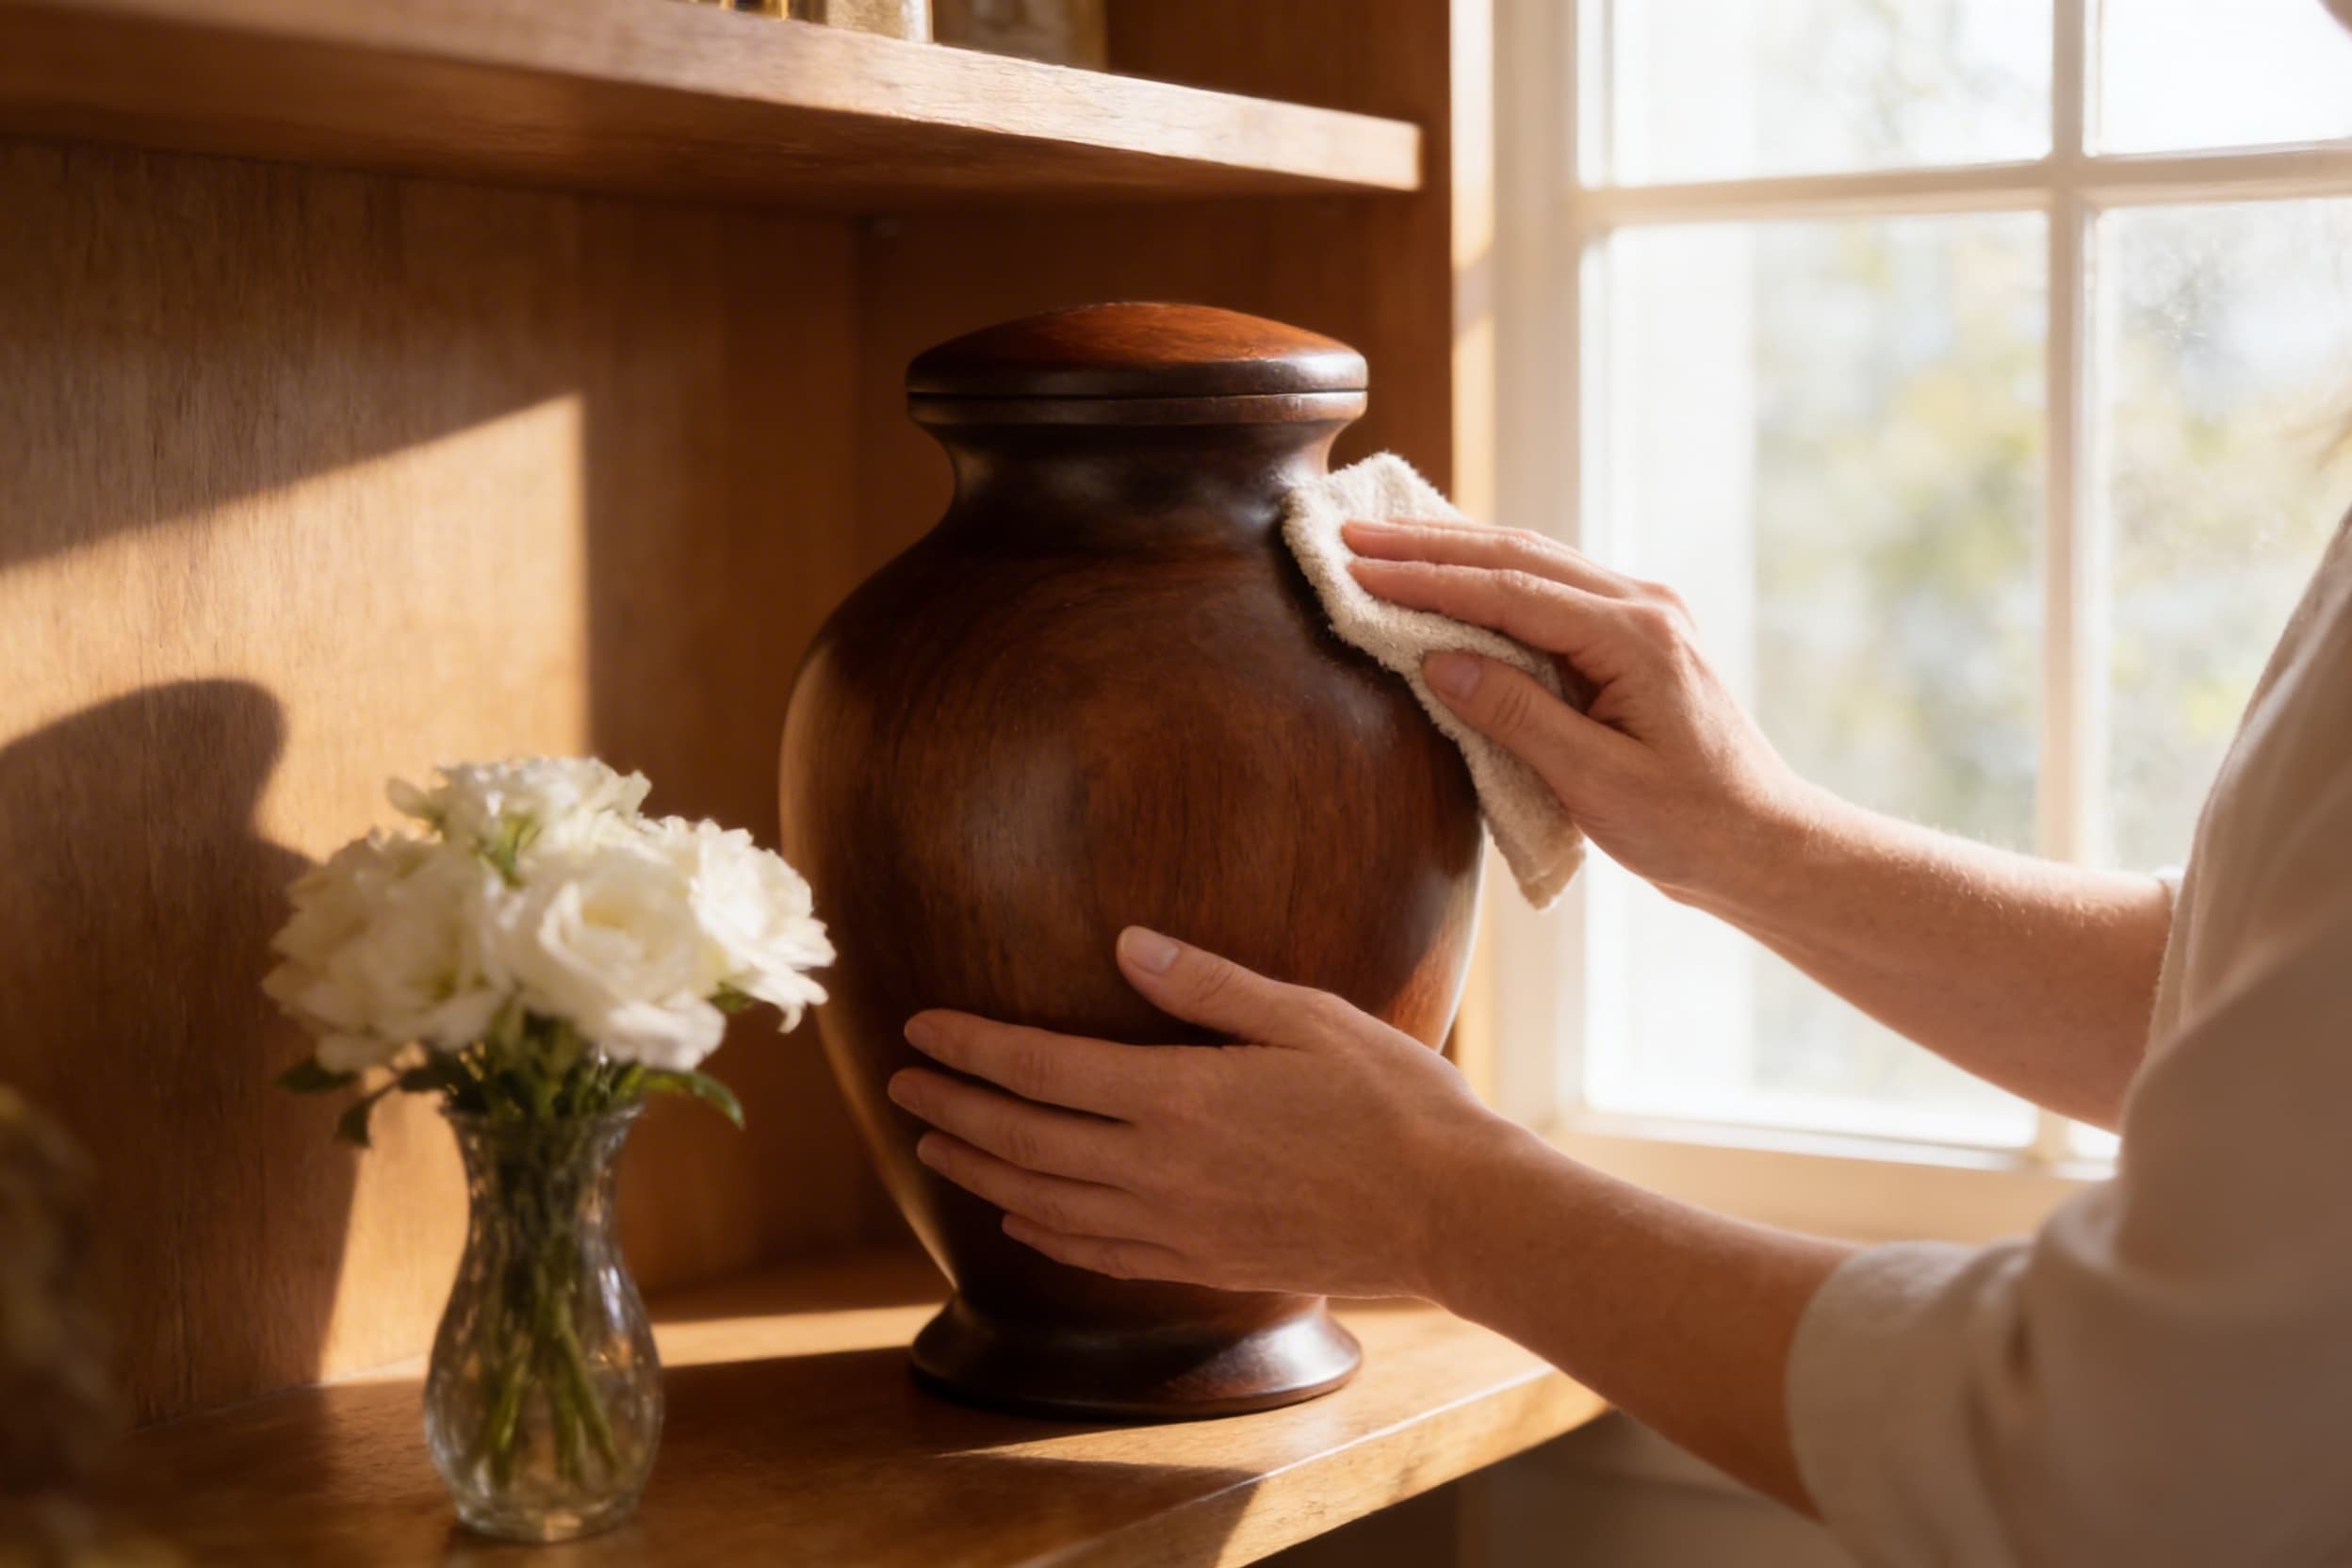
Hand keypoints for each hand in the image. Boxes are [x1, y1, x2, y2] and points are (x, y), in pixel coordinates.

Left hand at [885, 927, 1520, 1300]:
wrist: (1451, 1212)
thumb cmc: (1393, 1100)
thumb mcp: (1307, 1016)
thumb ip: (1208, 985)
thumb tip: (1125, 945)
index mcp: (1177, 1097)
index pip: (1042, 1069)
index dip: (971, 1048)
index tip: (920, 1027)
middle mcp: (1158, 1169)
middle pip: (1024, 1141)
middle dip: (952, 1110)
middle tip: (900, 1087)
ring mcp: (1176, 1225)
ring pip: (1045, 1204)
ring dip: (980, 1174)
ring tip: (934, 1149)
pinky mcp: (1202, 1262)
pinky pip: (1098, 1254)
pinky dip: (1044, 1236)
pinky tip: (1021, 1223)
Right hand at [1343, 518, 1816, 904]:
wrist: (1763, 845)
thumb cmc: (1688, 827)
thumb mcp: (1595, 782)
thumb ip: (1516, 715)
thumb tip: (1437, 659)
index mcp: (1637, 637)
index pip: (1510, 592)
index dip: (1428, 578)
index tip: (1360, 566)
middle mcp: (1643, 608)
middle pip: (1518, 556)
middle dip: (1428, 545)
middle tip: (1352, 534)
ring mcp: (1643, 616)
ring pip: (1533, 563)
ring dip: (1455, 552)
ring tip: (1383, 543)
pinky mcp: (1633, 638)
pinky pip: (1549, 592)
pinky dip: (1490, 579)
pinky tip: (1450, 574)